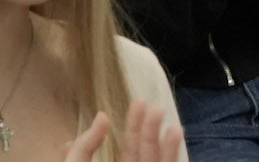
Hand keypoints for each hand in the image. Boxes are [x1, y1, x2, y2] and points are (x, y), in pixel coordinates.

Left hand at [65, 99, 182, 161]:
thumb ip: (83, 147)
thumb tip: (102, 116)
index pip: (125, 149)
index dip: (132, 126)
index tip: (137, 104)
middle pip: (140, 151)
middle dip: (145, 127)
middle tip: (146, 101)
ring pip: (154, 158)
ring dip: (157, 135)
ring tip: (159, 110)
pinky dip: (171, 150)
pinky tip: (175, 130)